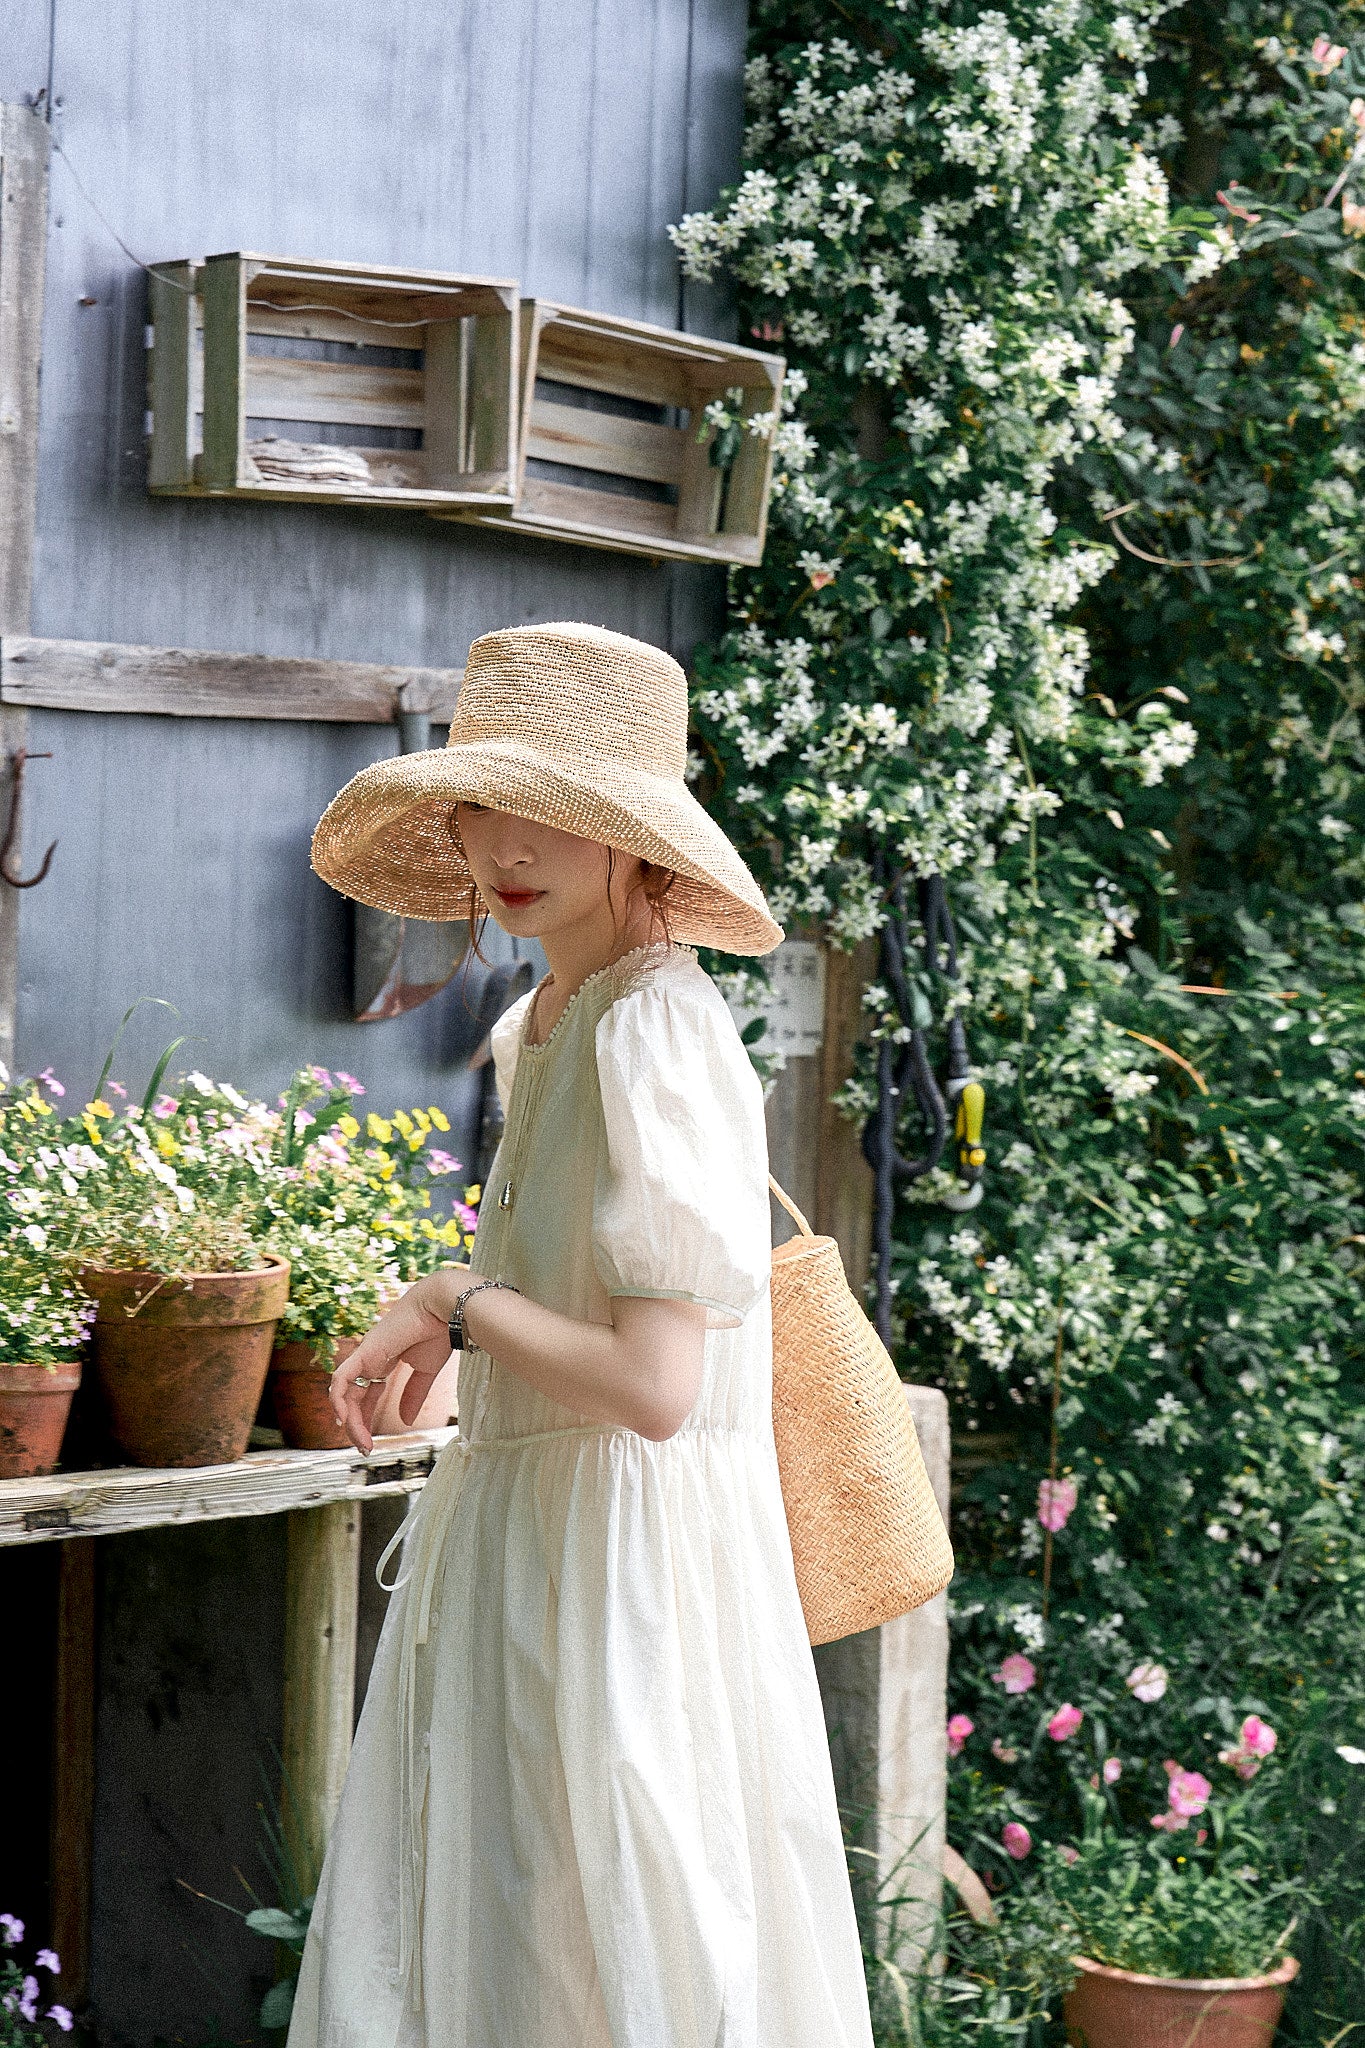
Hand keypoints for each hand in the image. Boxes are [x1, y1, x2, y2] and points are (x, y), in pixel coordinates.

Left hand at [329, 1270, 466, 1452]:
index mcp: (383, 1361)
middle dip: (356, 1425)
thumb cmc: (438, 1331)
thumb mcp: (425, 1372)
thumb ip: (413, 1394)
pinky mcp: (365, 1353)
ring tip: (361, 1442)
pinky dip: (338, 1400)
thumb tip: (406, 1419)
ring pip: (344, 1393)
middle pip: (352, 1397)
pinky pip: (341, 1379)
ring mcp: (365, 1356)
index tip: (370, 1442)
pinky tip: (343, 1420)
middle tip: (365, 1449)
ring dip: (350, 1421)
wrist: (445, 1308)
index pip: (366, 1394)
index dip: (364, 1418)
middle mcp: (370, 1360)